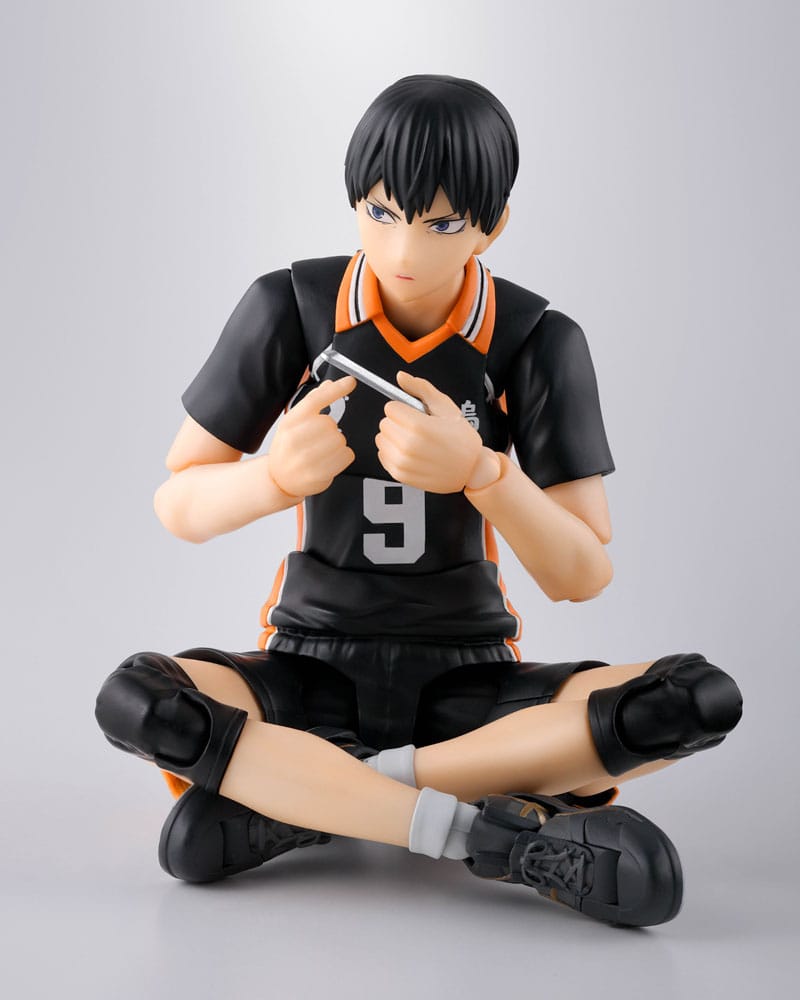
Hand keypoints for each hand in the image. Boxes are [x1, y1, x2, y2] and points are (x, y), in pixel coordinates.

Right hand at [268, 377, 355, 497]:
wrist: (279, 479)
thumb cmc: (287, 450)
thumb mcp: (293, 423)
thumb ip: (312, 403)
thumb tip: (329, 385)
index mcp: (290, 422)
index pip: (315, 399)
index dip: (336, 389)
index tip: (350, 382)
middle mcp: (295, 438)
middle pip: (331, 423)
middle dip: (331, 430)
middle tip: (320, 440)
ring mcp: (305, 457)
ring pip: (340, 440)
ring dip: (337, 445)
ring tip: (323, 452)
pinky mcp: (318, 472)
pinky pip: (346, 456)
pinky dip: (343, 457)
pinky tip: (329, 460)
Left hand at [375, 372, 484, 492]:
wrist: (471, 469)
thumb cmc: (461, 439)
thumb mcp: (446, 408)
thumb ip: (421, 389)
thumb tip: (401, 377)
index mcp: (419, 426)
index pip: (390, 408)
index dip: (403, 408)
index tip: (414, 414)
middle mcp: (408, 446)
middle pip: (384, 423)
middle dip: (398, 422)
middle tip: (416, 428)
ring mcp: (402, 462)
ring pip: (381, 439)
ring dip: (393, 437)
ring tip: (413, 441)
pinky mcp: (399, 474)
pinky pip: (382, 455)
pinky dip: (392, 452)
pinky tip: (409, 453)